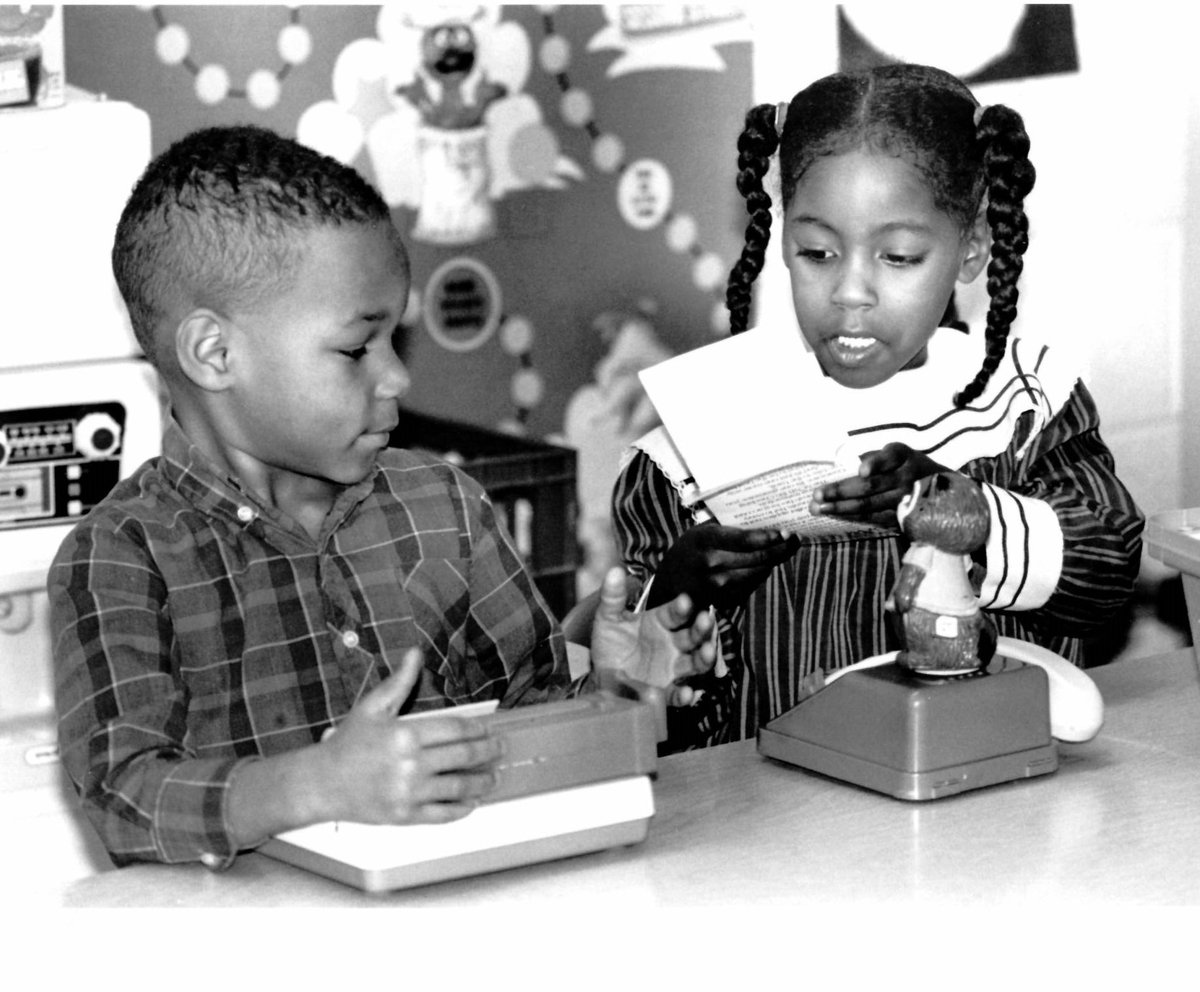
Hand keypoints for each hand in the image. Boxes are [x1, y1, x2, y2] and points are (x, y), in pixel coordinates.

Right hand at [316, 647, 501, 824]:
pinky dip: (461, 810)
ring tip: (493, 777)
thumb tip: (415, 653)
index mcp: (405, 735)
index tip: (488, 729)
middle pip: (464, 757)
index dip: (478, 729)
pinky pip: (442, 815)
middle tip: (501, 749)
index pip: (455, 730)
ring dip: (482, 783)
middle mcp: (410, 765)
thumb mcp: (372, 707)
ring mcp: (409, 793)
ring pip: (458, 788)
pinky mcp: (405, 816)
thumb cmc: (347, 745)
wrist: (321, 784)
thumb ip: (399, 682)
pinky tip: (470, 803)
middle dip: (489, 752)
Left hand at [589, 566, 717, 705]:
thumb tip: (615, 571)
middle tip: (706, 620)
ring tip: (707, 652)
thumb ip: (612, 597)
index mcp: (660, 622)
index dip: (681, 607)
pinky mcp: (665, 691)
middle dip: (702, 628)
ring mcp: (672, 668)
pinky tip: (688, 693)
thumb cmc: (610, 644)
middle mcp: (672, 644)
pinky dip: (685, 695)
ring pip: (695, 662)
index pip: (675, 612)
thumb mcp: (608, 619)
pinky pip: (678, 693)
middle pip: (693, 635)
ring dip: (704, 657)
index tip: (684, 601)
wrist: (601, 676)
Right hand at [650, 521, 799, 610]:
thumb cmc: (690, 550)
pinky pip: (750, 587)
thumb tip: (764, 521)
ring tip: (784, 550)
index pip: (746, 539)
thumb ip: (728, 528)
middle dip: (781, 549)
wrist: (668, 583)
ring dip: (773, 563)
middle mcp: (711, 563)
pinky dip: (760, 576)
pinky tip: (764, 566)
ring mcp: (716, 585)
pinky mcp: (722, 600)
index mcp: (705, 539)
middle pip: (757, 559)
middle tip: (795, 540)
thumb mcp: (701, 532)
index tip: (787, 533)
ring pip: (758, 574)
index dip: (770, 537)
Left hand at [810, 443, 947, 526]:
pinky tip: (835, 516)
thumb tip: (841, 465)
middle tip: (816, 494)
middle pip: (872, 486)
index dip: (875, 463)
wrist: (943, 490)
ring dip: (841, 507)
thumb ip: (873, 458)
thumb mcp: (896, 455)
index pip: (888, 457)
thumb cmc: (907, 466)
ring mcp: (906, 499)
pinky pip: (875, 518)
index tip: (862, 471)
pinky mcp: (904, 516)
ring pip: (870, 505)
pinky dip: (853, 517)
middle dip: (841, 490)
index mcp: (902, 455)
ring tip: (818, 508)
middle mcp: (907, 476)